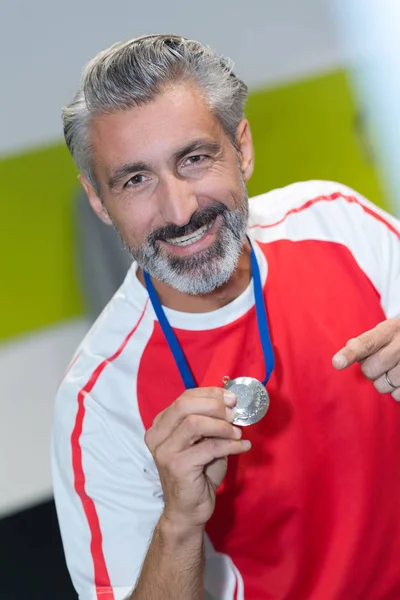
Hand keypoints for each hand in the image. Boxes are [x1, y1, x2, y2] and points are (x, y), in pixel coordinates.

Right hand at [144, 387, 250, 529]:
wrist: (188, 511)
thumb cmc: (198, 474)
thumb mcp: (203, 442)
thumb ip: (211, 423)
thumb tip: (232, 405)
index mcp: (161, 425)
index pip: (184, 397)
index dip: (210, 394)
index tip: (231, 398)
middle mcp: (157, 435)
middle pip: (184, 405)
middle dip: (214, 405)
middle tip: (235, 413)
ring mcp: (165, 451)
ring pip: (194, 423)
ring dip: (222, 425)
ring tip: (238, 433)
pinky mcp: (177, 466)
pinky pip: (208, 447)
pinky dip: (230, 444)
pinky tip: (242, 447)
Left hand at [332, 318, 399, 400]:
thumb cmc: (396, 339)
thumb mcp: (384, 332)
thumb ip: (364, 342)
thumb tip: (343, 358)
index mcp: (390, 329)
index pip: (366, 343)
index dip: (350, 353)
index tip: (336, 362)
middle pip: (369, 370)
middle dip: (370, 369)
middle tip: (380, 362)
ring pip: (381, 386)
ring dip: (382, 381)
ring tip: (393, 369)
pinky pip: (396, 395)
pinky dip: (396, 391)